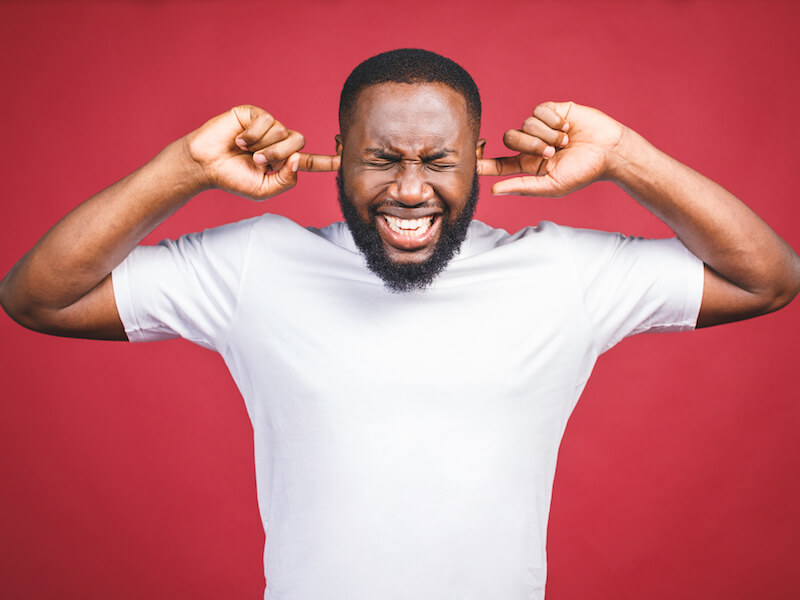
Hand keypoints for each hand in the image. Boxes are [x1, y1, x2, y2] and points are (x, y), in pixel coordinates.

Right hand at [184, 105, 339, 199]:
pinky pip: (266, 121)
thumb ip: (286, 180)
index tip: (344, 157)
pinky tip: (238, 140)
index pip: (311, 161)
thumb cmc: (233, 179)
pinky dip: (252, 135)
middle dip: (278, 154)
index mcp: (284, 162)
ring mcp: (268, 128)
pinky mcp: (255, 115)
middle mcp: (280, 143)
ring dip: (264, 145)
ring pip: (283, 131)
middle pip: (298, 142)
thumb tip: (297, 159)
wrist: (205, 164)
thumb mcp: (264, 189)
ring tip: (244, 151)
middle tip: (257, 161)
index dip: (328, 161)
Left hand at [477, 102, 626, 196]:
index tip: (470, 161)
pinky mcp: (552, 111)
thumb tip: (492, 190)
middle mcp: (531, 145)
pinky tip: (567, 127)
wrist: (609, 151)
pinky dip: (552, 120)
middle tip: (551, 153)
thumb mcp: (551, 185)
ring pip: (524, 124)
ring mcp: (540, 127)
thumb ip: (522, 187)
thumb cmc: (583, 172)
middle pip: (509, 138)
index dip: (482, 162)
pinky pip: (538, 111)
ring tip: (565, 141)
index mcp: (528, 165)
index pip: (497, 164)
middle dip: (529, 145)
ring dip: (546, 134)